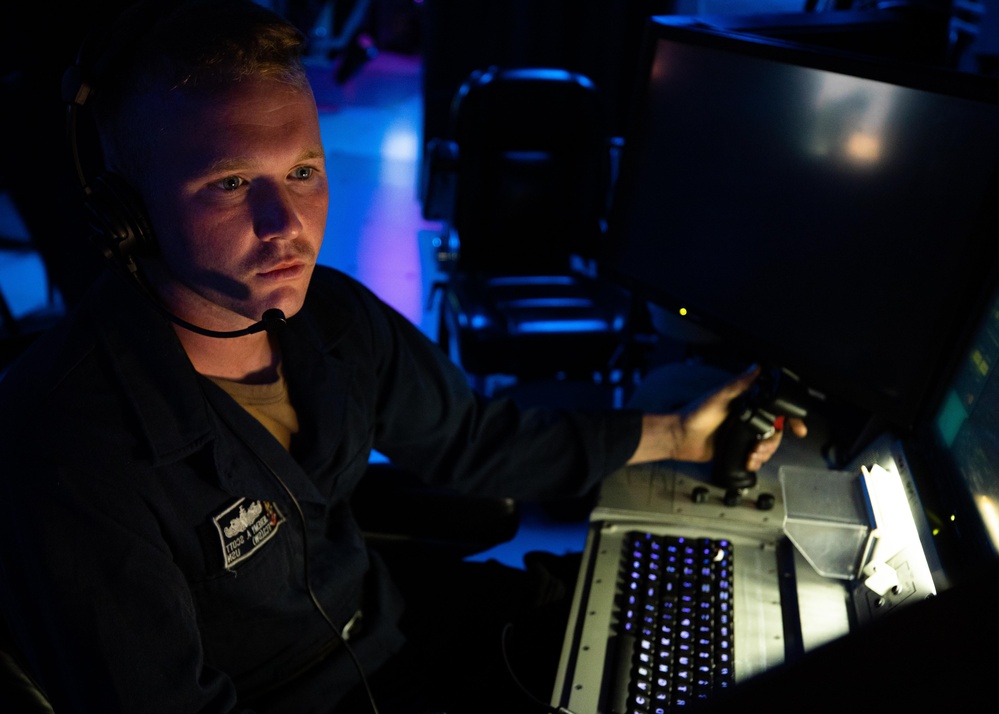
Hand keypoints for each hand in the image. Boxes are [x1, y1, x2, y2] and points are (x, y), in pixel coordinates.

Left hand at [628, 365, 806, 466]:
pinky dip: (756, 460)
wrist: (680, 438)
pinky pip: (755, 456)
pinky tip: (748, 461)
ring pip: (767, 445)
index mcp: (746, 403)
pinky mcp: (737, 448)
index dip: (789, 418)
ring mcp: (742, 434)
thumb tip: (758, 367)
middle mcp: (747, 417)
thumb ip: (739, 384)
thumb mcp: (719, 396)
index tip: (798, 429)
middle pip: (775, 430)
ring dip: (764, 452)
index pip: (775, 408)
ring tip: (752, 455)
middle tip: (761, 446)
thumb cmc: (696, 414)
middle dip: (772, 441)